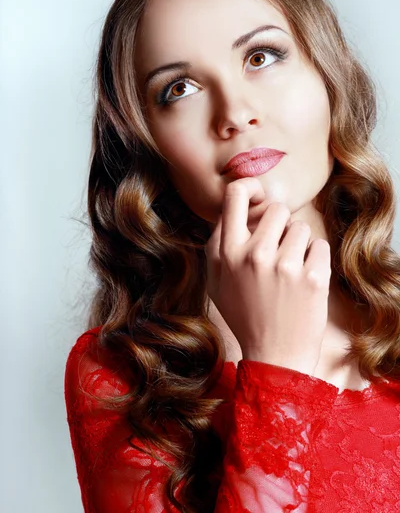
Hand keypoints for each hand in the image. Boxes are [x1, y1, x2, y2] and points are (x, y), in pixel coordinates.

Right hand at [205, 177, 330, 374]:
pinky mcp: (313, 277)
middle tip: (278, 248)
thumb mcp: (215, 281)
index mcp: (227, 253)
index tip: (258, 198)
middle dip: (281, 225)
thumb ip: (217, 243)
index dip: (250, 188)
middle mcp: (254, 255)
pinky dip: (316, 258)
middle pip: (277, 208)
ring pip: (301, 227)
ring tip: (291, 269)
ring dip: (299, 244)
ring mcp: (285, 266)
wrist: (274, 355)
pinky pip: (320, 245)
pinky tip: (305, 279)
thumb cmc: (244, 315)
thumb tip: (230, 208)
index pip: (235, 194)